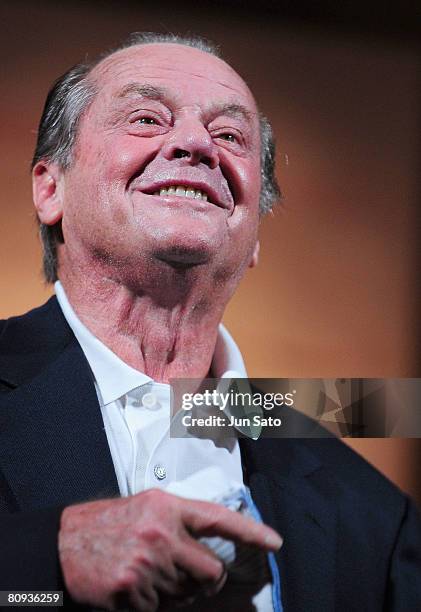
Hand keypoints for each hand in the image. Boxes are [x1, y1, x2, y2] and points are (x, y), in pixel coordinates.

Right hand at [58, 488, 281, 610]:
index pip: (219, 518)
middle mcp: (161, 533)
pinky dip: (152, 603)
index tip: (274, 541)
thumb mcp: (148, 505)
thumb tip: (211, 545)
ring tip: (152, 573)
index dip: (251, 531)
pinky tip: (135, 586)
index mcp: (168, 507)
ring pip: (187, 594)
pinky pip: (159, 609)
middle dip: (209, 580)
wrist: (65, 542)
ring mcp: (147, 564)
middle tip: (197, 577)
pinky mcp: (131, 591)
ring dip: (176, 592)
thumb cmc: (110, 522)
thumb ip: (180, 520)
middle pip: (210, 570)